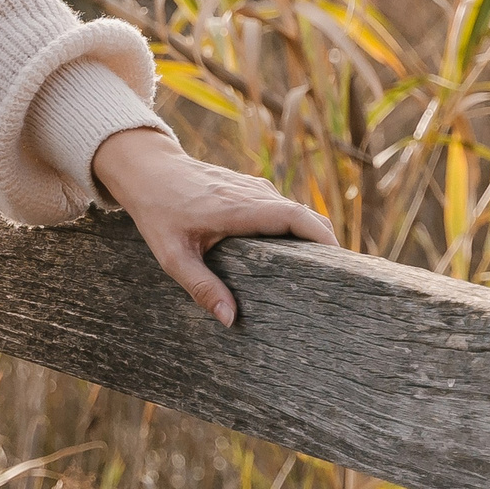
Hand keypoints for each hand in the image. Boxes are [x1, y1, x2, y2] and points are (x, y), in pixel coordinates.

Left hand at [90, 128, 336, 325]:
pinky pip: (282, 208)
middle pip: (306, 216)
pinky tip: (291, 256)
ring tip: (319, 274)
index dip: (324, 239)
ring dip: (310, 236)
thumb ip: (200, 286)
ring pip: (295, 211)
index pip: (297, 218)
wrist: (147, 169)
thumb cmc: (157, 210)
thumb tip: (230, 319)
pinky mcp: (249, 189)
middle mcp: (254, 193)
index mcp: (240, 208)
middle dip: (326, 245)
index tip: (342, 267)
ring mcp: (253, 188)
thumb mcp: (172, 254)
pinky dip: (295, 228)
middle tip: (337, 282)